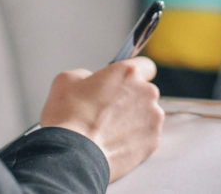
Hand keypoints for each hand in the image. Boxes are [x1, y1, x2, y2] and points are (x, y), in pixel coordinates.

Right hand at [38, 56, 164, 181]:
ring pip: (146, 115)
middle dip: (130, 99)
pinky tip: (114, 144)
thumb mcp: (67, 80)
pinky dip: (134, 140)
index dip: (132, 75)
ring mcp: (153, 118)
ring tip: (109, 131)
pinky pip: (146, 136)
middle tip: (108, 111)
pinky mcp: (153, 141)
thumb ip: (86, 75)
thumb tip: (90, 82)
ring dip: (133, 120)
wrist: (74, 155)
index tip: (124, 83)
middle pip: (144, 92)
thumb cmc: (69, 118)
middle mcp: (146, 92)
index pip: (145, 66)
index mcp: (128, 73)